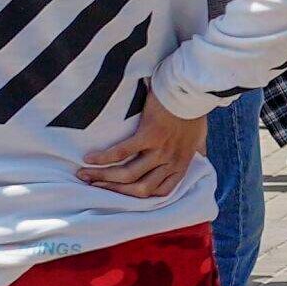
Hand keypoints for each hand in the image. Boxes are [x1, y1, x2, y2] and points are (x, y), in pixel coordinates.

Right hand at [76, 99, 208, 197]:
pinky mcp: (149, 135)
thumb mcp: (201, 135)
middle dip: (115, 192)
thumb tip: (200, 155)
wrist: (192, 88)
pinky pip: (122, 152)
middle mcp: (171, 162)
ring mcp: (160, 150)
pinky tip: (90, 159)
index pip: (160, 192)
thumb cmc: (194, 110)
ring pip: (128, 174)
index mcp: (182, 164)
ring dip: (104, 178)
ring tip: (85, 176)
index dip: (138, 197)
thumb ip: (197, 149)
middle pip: (140, 189)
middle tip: (95, 188)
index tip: (120, 194)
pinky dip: (104, 158)